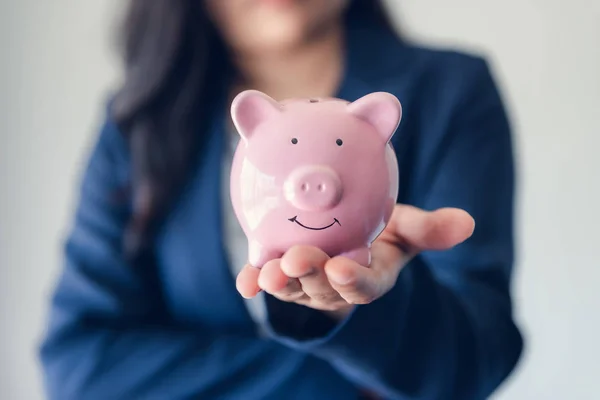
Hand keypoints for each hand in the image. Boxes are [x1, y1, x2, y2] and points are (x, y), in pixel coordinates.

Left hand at [236, 205, 474, 319]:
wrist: (346, 239)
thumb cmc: (378, 233)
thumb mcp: (404, 229)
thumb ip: (429, 228)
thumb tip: (467, 223)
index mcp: (367, 276)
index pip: (364, 285)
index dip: (354, 281)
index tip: (343, 270)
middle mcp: (334, 286)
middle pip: (322, 286)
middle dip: (310, 276)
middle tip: (297, 261)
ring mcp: (305, 285)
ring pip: (293, 286)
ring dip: (279, 281)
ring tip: (267, 273)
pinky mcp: (281, 275)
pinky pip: (265, 279)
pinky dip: (253, 281)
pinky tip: (244, 280)